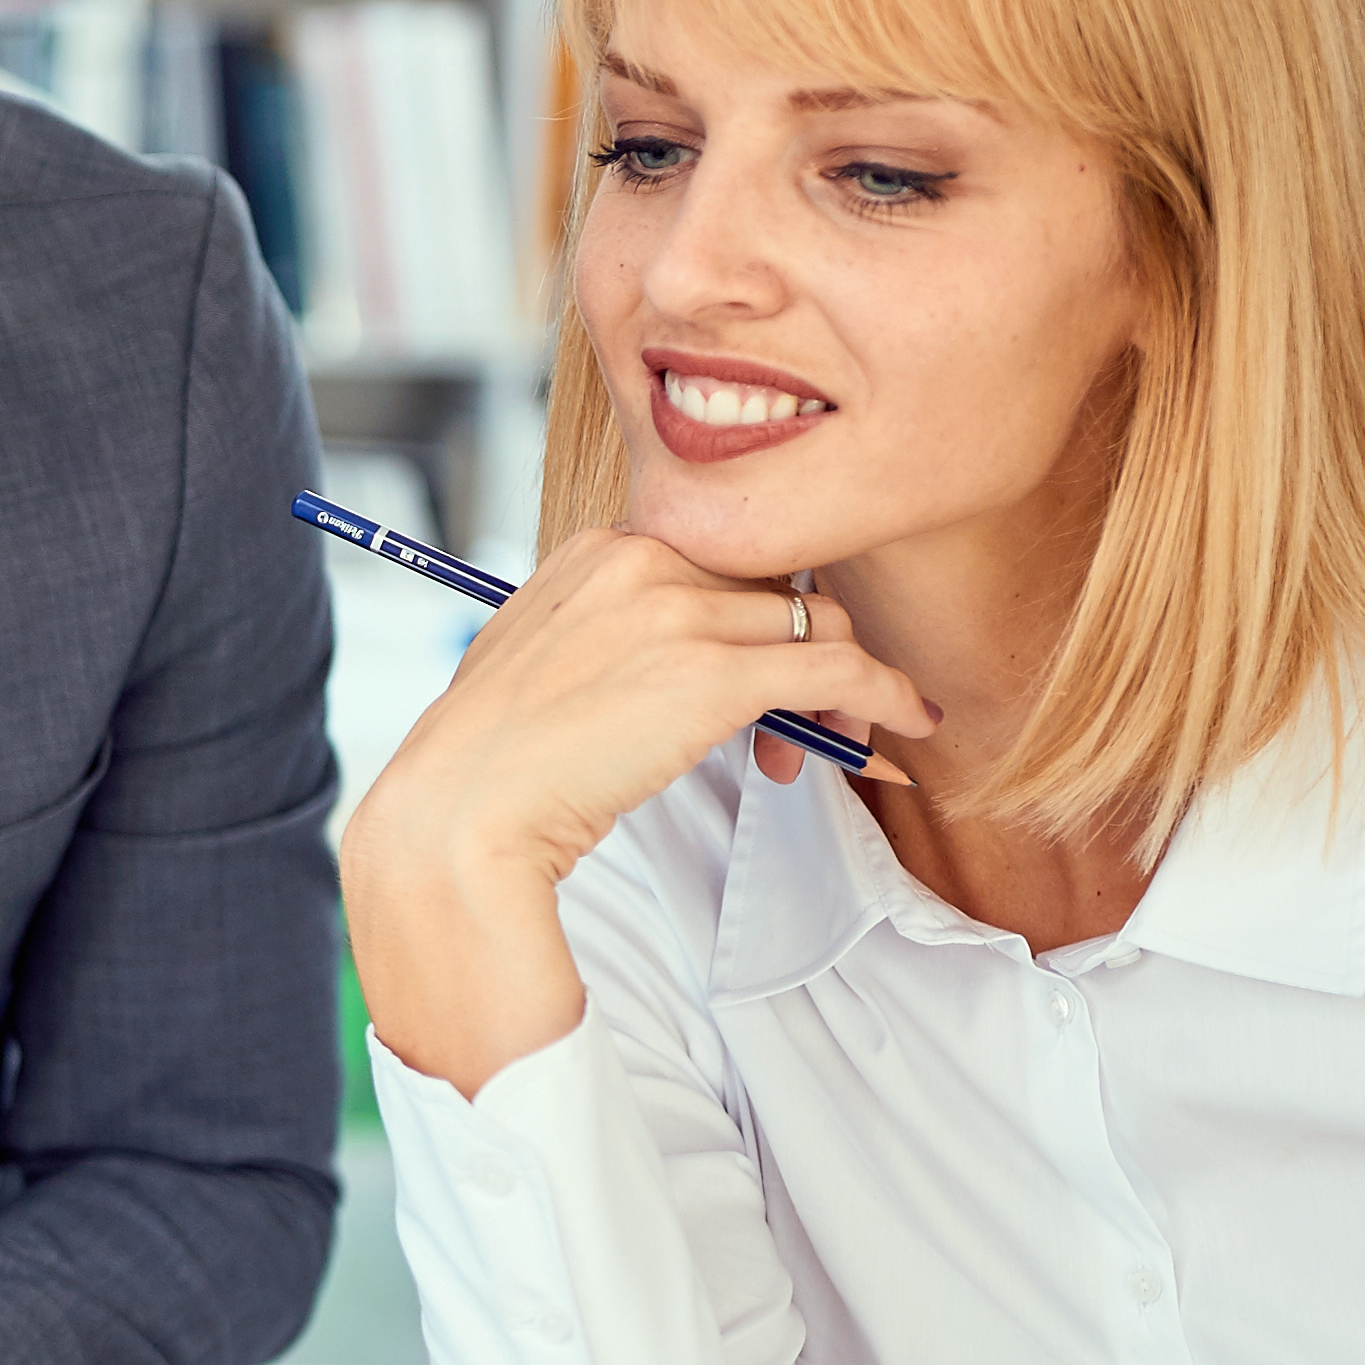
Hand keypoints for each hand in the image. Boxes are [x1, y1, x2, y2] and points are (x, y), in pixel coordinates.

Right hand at [341, 529, 940, 1093]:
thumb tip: (675, 666)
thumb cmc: (487, 763)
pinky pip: (839, 669)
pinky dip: (886, 694)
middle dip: (798, 655)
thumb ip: (606, 635)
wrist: (459, 815)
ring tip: (835, 741)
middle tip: (801, 726)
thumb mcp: (538, 662)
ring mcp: (677, 613)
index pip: (720, 561)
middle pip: (774, 588)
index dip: (750, 622)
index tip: (757, 680)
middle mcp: (640, 561)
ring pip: (816, 624)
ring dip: (841, 684)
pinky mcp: (713, 674)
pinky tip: (905, 722)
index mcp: (596, 549)